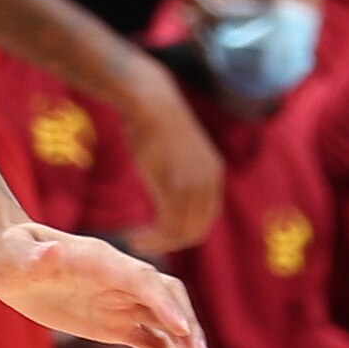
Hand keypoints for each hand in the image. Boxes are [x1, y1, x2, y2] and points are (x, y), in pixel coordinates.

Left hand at [0, 220, 205, 347]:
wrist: (2, 264)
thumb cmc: (3, 253)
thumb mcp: (9, 253)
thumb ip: (30, 255)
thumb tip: (50, 252)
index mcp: (100, 260)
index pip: (142, 279)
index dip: (163, 303)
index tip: (182, 330)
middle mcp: (119, 279)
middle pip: (167, 298)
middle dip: (186, 327)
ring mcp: (120, 301)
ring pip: (165, 324)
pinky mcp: (115, 324)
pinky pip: (150, 342)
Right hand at [110, 63, 223, 251]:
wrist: (151, 103)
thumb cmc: (154, 122)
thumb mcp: (175, 150)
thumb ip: (179, 171)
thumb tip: (166, 178)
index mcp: (214, 174)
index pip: (207, 217)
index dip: (184, 231)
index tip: (159, 234)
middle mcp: (210, 183)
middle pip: (198, 229)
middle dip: (171, 242)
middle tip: (145, 244)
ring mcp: (194, 185)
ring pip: (183, 232)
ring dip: (159, 244)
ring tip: (136, 242)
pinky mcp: (175, 187)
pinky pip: (168, 226)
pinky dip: (152, 238)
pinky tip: (134, 236)